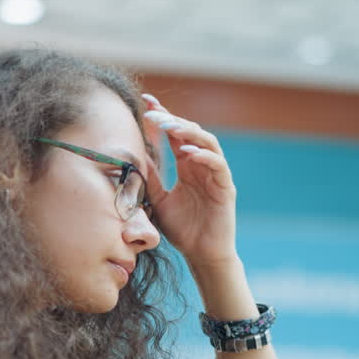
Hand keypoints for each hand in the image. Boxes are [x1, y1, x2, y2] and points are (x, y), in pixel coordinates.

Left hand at [141, 93, 237, 267]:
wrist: (201, 255)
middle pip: (190, 132)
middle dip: (172, 120)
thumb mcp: (158, 198)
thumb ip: (151, 176)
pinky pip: (218, 165)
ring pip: (207, 142)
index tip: (145, 103)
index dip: (162, 117)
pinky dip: (204, 156)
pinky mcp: (226, 187)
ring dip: (189, 132)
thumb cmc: (182, 228)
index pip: (174, 134)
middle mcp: (202, 164)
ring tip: (170, 127)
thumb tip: (133, 153)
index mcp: (187, 164)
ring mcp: (216, 174)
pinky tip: (188, 152)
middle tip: (153, 115)